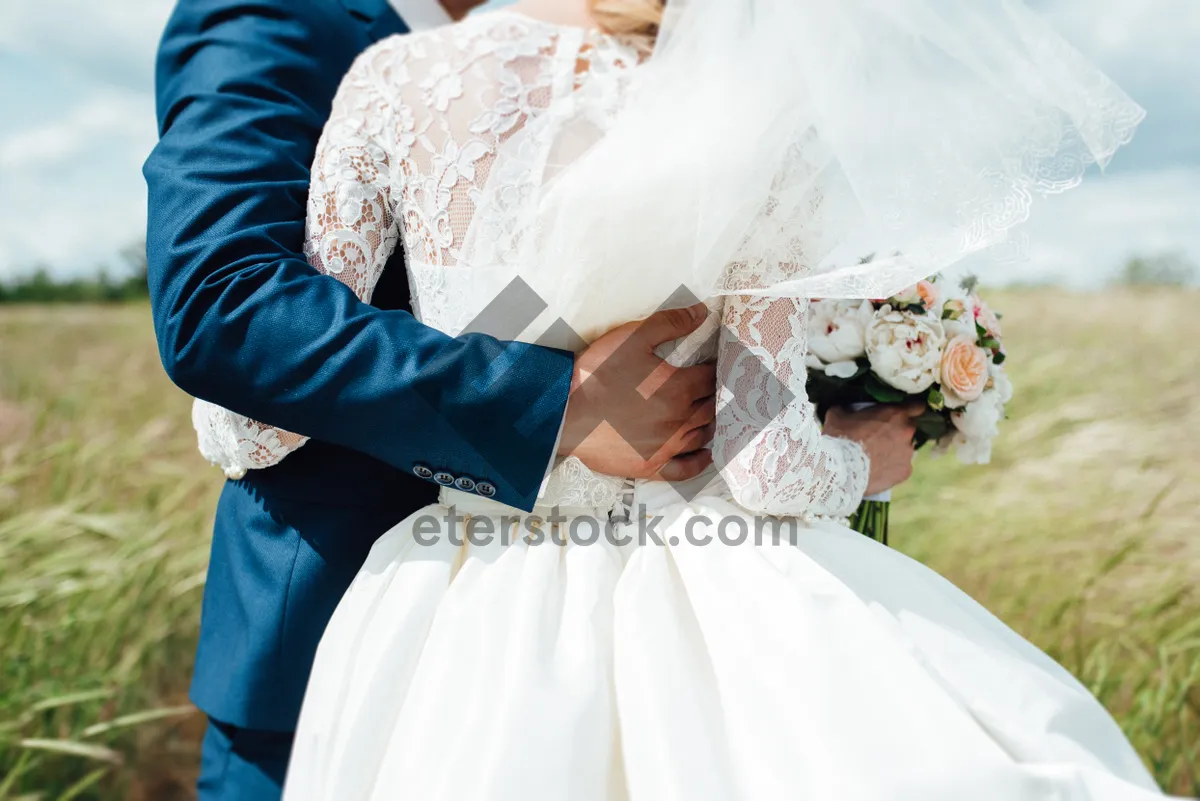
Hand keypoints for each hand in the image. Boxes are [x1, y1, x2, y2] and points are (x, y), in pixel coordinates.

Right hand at [559, 303, 715, 481]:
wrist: (564, 414)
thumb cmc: (596, 374)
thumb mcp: (631, 338)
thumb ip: (669, 323)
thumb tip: (701, 313)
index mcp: (678, 388)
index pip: (710, 377)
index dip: (714, 367)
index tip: (713, 363)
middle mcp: (680, 420)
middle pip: (711, 406)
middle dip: (713, 393)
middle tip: (711, 386)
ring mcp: (667, 447)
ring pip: (703, 434)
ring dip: (709, 421)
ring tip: (708, 411)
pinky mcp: (652, 466)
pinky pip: (686, 468)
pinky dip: (699, 460)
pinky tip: (704, 452)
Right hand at [823, 403, 921, 495]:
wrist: (841, 469)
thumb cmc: (840, 437)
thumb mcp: (839, 415)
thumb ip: (848, 409)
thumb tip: (845, 409)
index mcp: (896, 414)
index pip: (917, 407)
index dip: (910, 409)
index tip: (903, 413)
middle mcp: (907, 432)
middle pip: (908, 429)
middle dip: (897, 432)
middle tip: (879, 437)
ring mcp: (908, 454)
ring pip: (904, 449)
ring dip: (894, 450)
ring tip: (876, 457)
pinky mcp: (905, 472)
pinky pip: (900, 467)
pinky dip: (892, 468)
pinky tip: (877, 470)